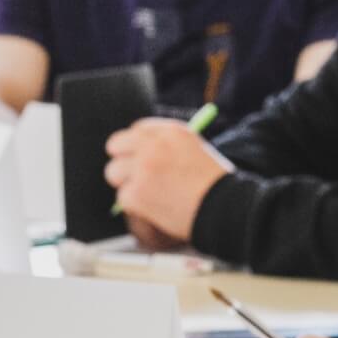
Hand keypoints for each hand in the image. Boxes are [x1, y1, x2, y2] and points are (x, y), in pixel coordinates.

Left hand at [106, 117, 230, 242]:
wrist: (224, 208)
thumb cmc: (215, 183)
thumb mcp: (195, 150)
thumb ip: (167, 146)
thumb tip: (139, 153)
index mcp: (171, 131)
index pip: (137, 130)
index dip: (136, 145)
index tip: (137, 155)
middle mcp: (153, 145)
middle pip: (116, 145)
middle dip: (123, 160)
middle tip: (131, 174)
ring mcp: (142, 168)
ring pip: (114, 172)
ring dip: (127, 183)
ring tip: (150, 194)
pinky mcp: (135, 193)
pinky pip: (123, 197)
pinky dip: (136, 205)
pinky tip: (157, 207)